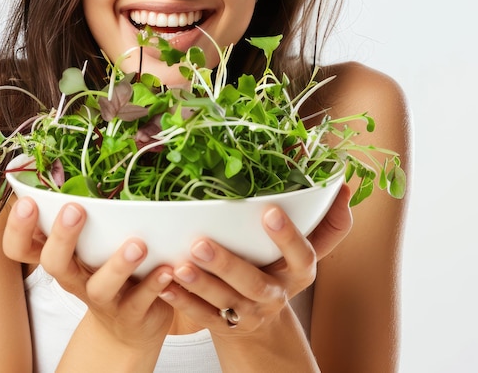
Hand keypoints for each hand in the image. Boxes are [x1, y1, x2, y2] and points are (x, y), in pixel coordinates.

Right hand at [3, 197, 174, 349]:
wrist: (128, 328)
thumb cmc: (105, 272)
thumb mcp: (87, 248)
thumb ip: (83, 219)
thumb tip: (77, 170)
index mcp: (61, 259)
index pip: (22, 248)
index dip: (18, 229)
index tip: (27, 203)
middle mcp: (75, 280)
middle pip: (55, 264)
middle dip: (62, 237)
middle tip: (74, 210)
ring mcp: (103, 301)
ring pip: (101, 287)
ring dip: (118, 265)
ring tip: (137, 244)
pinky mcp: (131, 314)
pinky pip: (141, 301)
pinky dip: (154, 284)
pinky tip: (167, 268)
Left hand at [159, 183, 351, 337]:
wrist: (264, 323)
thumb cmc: (280, 270)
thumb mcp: (305, 251)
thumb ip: (325, 222)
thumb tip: (344, 185)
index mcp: (298, 273)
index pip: (302, 255)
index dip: (287, 236)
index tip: (270, 211)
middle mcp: (274, 296)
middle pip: (253, 283)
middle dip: (227, 265)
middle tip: (201, 243)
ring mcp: (247, 313)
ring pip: (224, 301)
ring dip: (200, 284)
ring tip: (179, 264)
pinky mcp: (223, 325)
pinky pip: (201, 315)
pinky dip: (181, 300)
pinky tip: (164, 282)